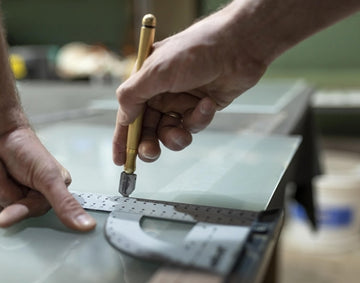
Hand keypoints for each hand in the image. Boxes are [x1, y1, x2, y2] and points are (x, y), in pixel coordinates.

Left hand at [0, 108, 95, 231]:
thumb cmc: (18, 141)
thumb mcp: (47, 175)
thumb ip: (65, 203)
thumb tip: (87, 225)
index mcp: (51, 190)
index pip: (33, 211)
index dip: (17, 210)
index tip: (5, 217)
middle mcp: (30, 193)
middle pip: (8, 208)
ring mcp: (8, 191)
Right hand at [113, 11, 267, 165]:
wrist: (238, 46)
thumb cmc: (195, 51)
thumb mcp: (156, 72)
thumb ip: (133, 96)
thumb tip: (123, 117)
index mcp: (144, 82)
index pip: (127, 114)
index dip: (122, 139)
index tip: (120, 160)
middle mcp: (160, 93)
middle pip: (147, 129)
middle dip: (147, 144)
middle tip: (151, 153)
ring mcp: (181, 101)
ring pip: (170, 132)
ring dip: (174, 137)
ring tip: (182, 135)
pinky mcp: (201, 107)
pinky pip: (193, 125)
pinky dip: (199, 119)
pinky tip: (207, 105)